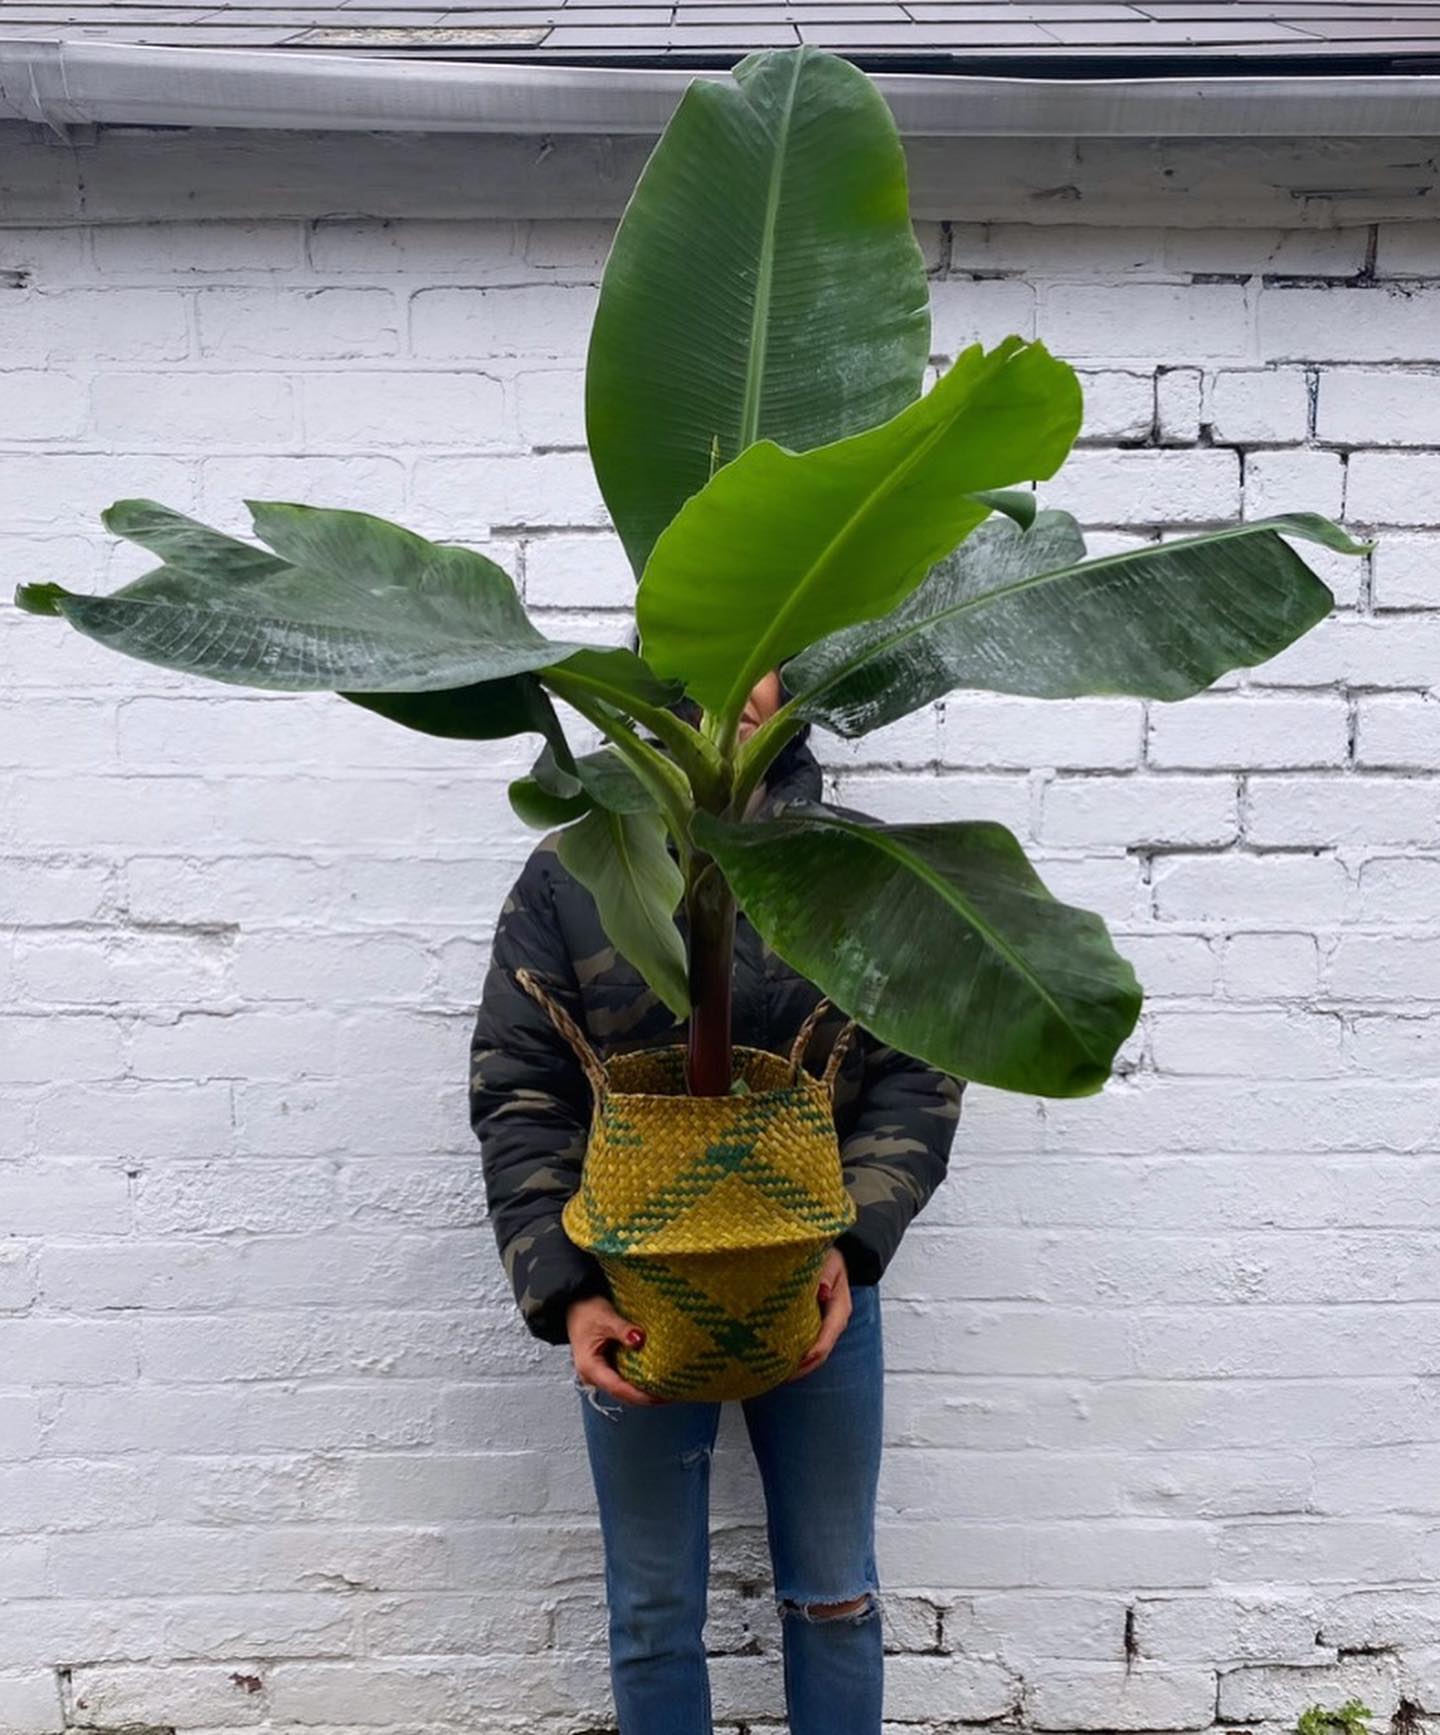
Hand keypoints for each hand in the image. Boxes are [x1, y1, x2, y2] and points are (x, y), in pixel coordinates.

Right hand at [567, 1295, 666, 1405]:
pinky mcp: (606, 1368)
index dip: (640, 1395)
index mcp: (591, 1368)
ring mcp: (599, 1373)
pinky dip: (638, 1382)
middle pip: (622, 1394)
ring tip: (667, 1389)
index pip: (618, 1389)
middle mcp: (594, 1376)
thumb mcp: (606, 1317)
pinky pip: (623, 1380)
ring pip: (623, 1390)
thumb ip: (623, 1330)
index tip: (661, 1396)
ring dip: (643, 1391)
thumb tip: (639, 1339)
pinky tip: (654, 1378)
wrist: (574, 1303)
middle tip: (671, 1395)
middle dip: (645, 1397)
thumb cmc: (587, 1310)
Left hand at [787, 1245, 850, 1380]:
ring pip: (815, 1354)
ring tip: (775, 1375)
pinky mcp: (816, 1327)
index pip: (829, 1335)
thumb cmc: (830, 1259)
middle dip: (803, 1367)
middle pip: (822, 1353)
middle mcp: (834, 1322)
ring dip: (798, 1366)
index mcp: (839, 1308)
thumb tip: (821, 1291)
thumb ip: (826, 1275)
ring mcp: (825, 1327)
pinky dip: (796, 1357)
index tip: (799, 1361)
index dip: (814, 1351)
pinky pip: (808, 1346)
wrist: (835, 1258)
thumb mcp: (830, 1261)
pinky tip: (778, 1361)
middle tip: (780, 1376)